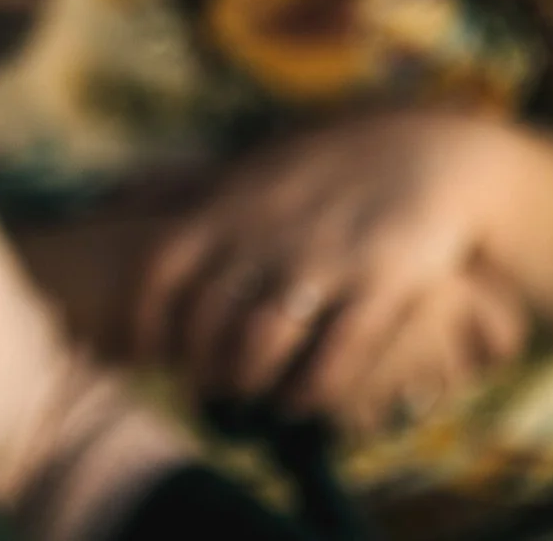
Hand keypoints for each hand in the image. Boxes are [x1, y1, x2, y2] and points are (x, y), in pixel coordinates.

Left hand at [134, 112, 524, 422]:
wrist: (428, 151)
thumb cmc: (328, 164)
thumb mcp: (256, 166)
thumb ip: (199, 192)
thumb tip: (125, 201)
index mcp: (231, 206)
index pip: (162, 271)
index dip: (145, 320)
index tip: (146, 350)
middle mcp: (269, 235)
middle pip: (206, 322)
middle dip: (200, 364)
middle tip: (208, 383)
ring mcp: (324, 260)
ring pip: (258, 344)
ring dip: (249, 381)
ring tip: (255, 393)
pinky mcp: (380, 285)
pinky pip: (333, 357)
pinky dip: (311, 391)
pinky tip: (306, 400)